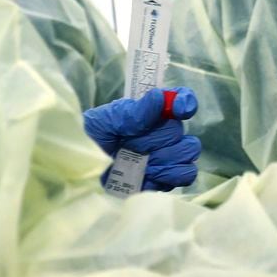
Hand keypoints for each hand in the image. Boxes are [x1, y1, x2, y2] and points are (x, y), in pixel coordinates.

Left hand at [83, 88, 201, 191]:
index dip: (185, 102)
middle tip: (135, 144)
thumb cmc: (99, 135)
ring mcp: (169, 157)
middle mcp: (167, 133)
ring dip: (166, 160)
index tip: (179, 109)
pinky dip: (163, 177)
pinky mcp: (165, 178)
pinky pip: (181, 178)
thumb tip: (160, 98)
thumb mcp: (109, 119)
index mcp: (156, 112)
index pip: (182, 99)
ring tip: (144, 163)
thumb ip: (135, 111)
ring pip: (188, 157)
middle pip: (186, 135)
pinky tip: (144, 175)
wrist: (87, 165)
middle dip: (161, 141)